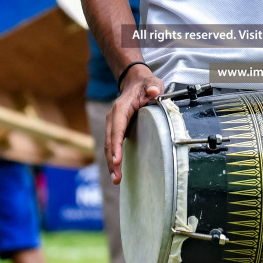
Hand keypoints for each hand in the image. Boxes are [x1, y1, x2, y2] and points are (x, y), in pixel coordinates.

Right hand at [105, 66, 163, 184]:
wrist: (134, 83)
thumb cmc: (145, 85)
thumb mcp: (152, 83)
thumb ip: (153, 87)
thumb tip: (153, 91)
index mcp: (121, 108)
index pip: (117, 127)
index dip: (117, 144)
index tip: (117, 160)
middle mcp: (113, 117)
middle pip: (110, 141)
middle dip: (112, 160)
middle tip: (116, 178)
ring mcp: (113, 124)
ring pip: (109, 145)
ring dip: (111, 163)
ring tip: (116, 179)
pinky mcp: (116, 130)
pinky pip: (113, 145)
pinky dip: (113, 158)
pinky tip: (116, 171)